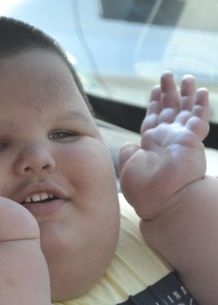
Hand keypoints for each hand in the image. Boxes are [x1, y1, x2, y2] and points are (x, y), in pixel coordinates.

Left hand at [119, 72, 209, 219]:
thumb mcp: (128, 166)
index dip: (155, 103)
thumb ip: (130, 152)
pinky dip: (200, 104)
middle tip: (167, 74)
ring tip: (187, 77)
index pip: (153, 118)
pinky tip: (202, 91)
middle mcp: (167, 139)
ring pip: (185, 110)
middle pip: (169, 110)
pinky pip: (198, 118)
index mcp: (150, 144)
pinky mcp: (192, 140)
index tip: (155, 89)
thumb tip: (130, 144)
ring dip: (186, 93)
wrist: (161, 201)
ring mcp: (181, 138)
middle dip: (168, 92)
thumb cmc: (142, 189)